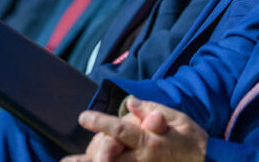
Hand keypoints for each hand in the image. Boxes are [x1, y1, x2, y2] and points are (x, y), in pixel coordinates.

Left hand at [61, 97, 206, 161]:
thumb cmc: (192, 139)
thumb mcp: (177, 118)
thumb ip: (151, 110)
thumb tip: (129, 101)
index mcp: (149, 140)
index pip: (120, 130)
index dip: (100, 123)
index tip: (83, 117)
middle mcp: (142, 159)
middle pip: (109, 159)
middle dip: (88, 158)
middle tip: (66, 161)